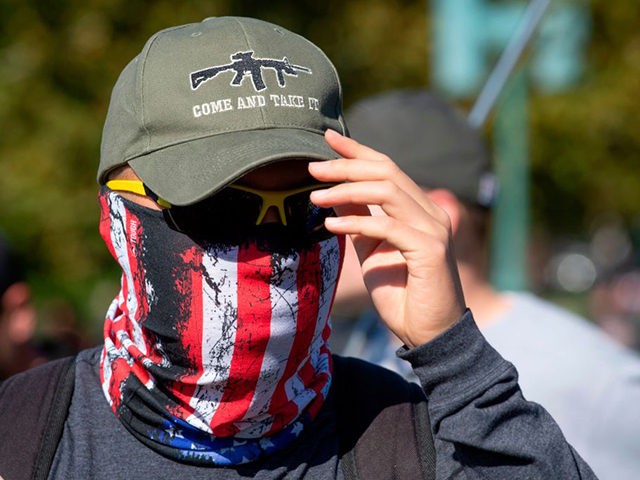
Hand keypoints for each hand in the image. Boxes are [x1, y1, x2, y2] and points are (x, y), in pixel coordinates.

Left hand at [309, 129, 465, 347]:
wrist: (427, 333)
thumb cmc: (401, 293)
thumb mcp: (371, 249)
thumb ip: (359, 218)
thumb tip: (335, 192)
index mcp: (418, 209)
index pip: (388, 168)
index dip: (358, 151)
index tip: (328, 138)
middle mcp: (430, 212)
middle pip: (387, 172)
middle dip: (347, 165)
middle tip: (312, 167)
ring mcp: (433, 229)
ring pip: (388, 192)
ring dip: (347, 190)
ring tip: (314, 197)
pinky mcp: (430, 250)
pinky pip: (388, 226)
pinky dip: (357, 223)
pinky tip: (331, 226)